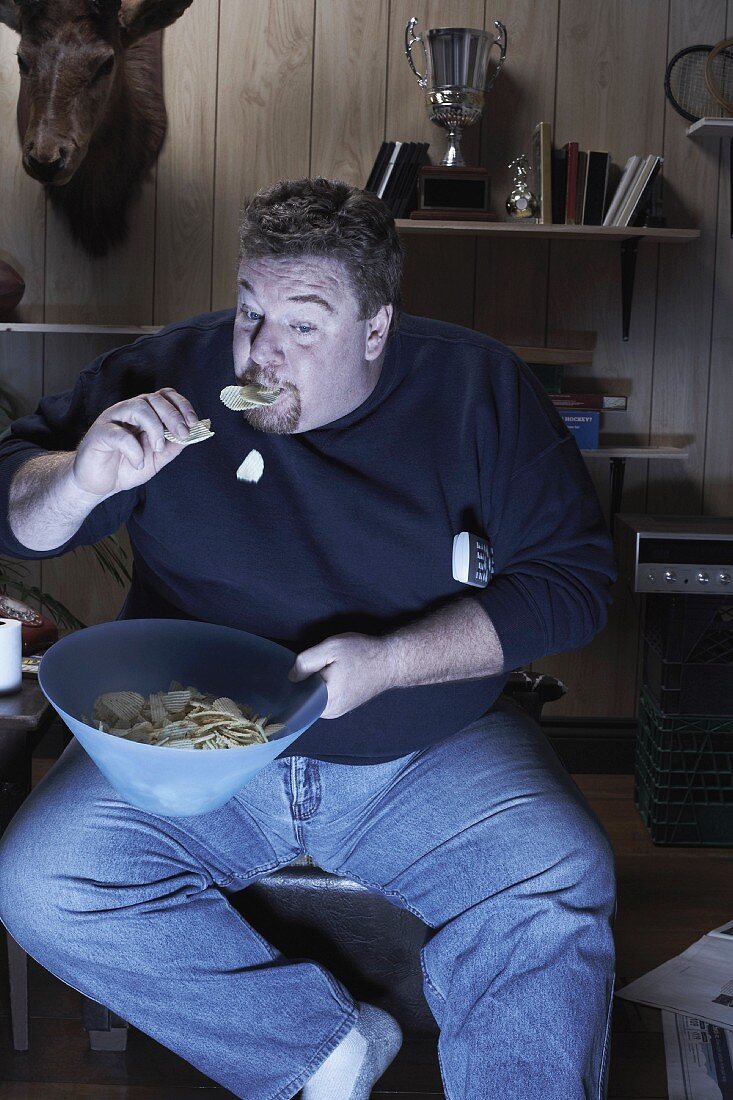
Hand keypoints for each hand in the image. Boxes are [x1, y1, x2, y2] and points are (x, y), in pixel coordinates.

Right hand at [72, 388, 199, 497]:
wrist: (98, 483)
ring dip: (155, 428)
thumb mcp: (157, 459)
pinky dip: (134, 450)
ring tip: (157, 449)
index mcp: (144, 413)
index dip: (182, 405)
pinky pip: (119, 434)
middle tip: (182, 434)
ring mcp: (113, 419)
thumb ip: (173, 446)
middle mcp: (128, 411)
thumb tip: (193, 435)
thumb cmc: (126, 466)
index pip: (165, 396)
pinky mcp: (99, 433)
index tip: (194, 423)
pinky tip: (137, 463)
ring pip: (138, 408)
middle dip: (173, 416)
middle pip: (154, 399)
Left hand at [288, 632, 397, 718]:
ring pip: (313, 700)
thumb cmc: (362, 653)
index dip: (289, 687)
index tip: (289, 675)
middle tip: (308, 667)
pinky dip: (321, 688)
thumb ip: (306, 662)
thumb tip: (291, 677)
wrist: (391, 661)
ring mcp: (338, 711)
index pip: (295, 701)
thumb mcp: (331, 648)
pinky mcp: (344, 706)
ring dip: (312, 686)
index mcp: (326, 700)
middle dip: (301, 685)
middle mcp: (331, 711)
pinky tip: (327, 675)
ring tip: (319, 670)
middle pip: (303, 700)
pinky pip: (323, 700)